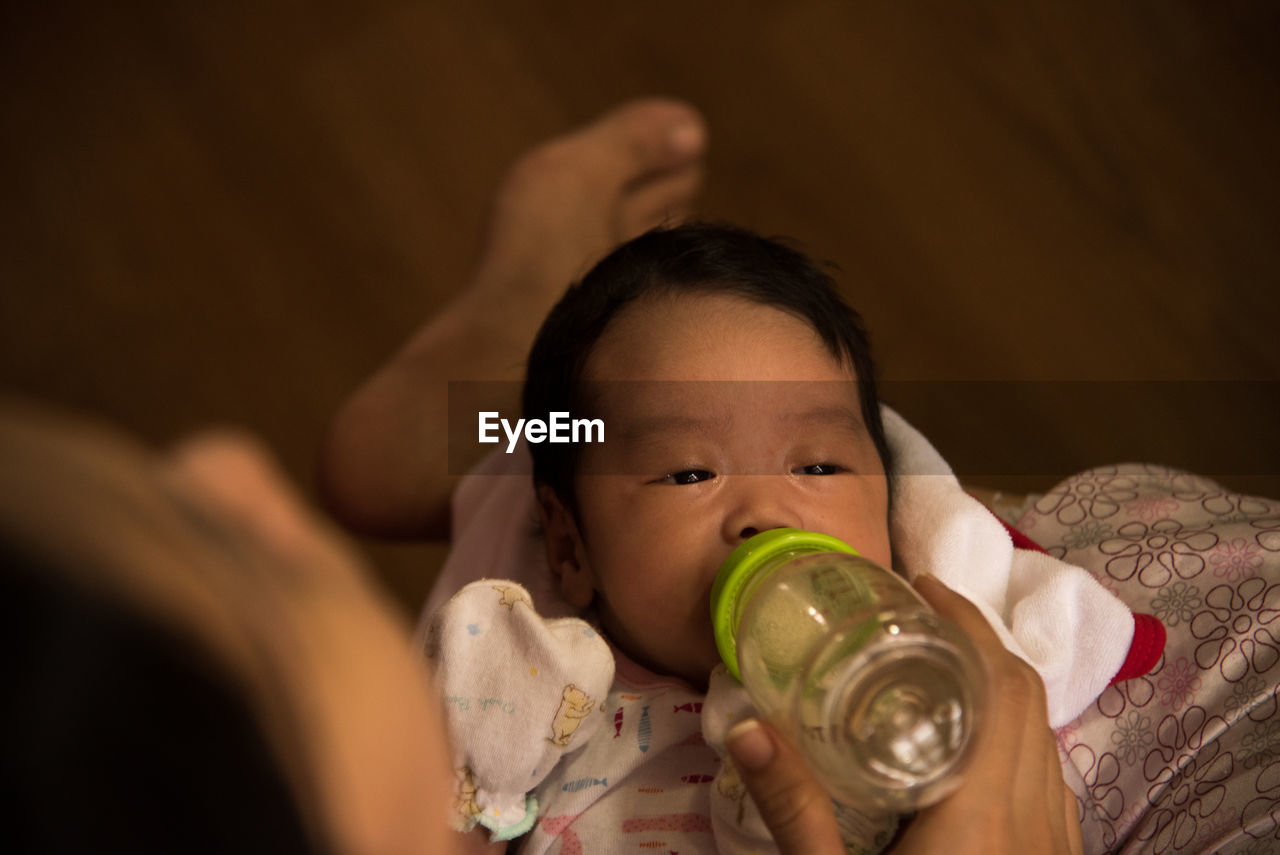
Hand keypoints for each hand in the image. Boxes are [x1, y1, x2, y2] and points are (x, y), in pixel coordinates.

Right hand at [725, 574, 1082, 854]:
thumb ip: (796, 809)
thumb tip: (744, 725)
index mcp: (982, 809)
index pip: (996, 684)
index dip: (965, 621)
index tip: (916, 585)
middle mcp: (1035, 813)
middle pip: (1025, 695)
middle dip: (978, 638)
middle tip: (916, 611)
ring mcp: (1057, 840)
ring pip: (1044, 734)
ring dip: (1001, 684)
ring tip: (940, 666)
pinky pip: (1050, 774)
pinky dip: (1017, 733)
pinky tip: (973, 748)